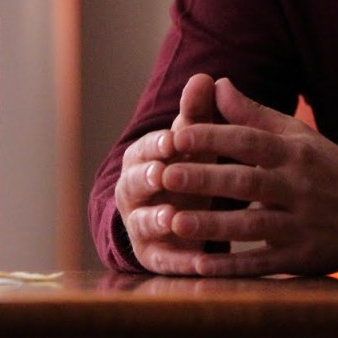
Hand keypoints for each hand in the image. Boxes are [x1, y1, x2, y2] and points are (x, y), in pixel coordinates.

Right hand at [115, 73, 217, 273]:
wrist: (177, 215)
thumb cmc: (188, 168)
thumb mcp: (193, 142)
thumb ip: (196, 114)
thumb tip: (204, 77)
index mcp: (142, 159)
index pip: (145, 149)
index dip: (157, 145)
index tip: (172, 140)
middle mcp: (134, 193)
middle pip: (134, 184)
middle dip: (146, 178)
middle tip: (161, 173)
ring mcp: (141, 226)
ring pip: (142, 222)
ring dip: (155, 218)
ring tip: (171, 216)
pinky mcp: (154, 257)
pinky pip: (164, 261)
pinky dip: (180, 260)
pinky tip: (200, 261)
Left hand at [162, 77, 337, 275]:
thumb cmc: (328, 168)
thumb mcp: (298, 136)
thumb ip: (254, 114)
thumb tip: (217, 83)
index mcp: (296, 153)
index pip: (250, 141)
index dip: (214, 137)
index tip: (177, 136)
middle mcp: (299, 187)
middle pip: (248, 182)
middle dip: (205, 179)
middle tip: (165, 176)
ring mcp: (302, 225)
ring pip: (253, 224)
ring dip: (212, 226)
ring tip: (174, 222)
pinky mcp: (302, 258)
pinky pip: (263, 263)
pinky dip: (232, 267)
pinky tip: (201, 266)